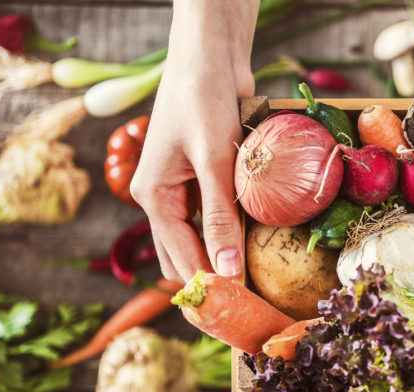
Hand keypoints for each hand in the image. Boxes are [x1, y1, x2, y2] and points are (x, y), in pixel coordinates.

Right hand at [130, 0, 258, 283]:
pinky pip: (219, 218)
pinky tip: (259, 247)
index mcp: (154, 197)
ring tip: (257, 286)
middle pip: (185, 256)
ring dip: (224, 258)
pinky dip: (235, 233)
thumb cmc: (203, 99)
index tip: (237, 314)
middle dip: (213, 280)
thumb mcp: (213, 160)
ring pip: (202, 240)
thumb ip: (220, 215)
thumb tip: (225, 270)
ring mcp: (186, 190)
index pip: (179, 258)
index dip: (207, 287)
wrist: (210, 55)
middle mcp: (165, 198)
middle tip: (249, 307)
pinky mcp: (208, 180)